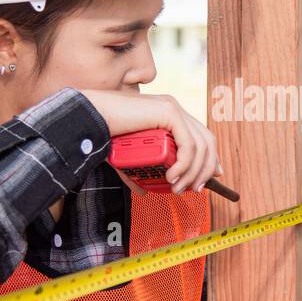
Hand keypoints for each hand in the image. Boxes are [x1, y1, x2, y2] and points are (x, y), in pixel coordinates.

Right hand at [78, 90, 221, 192]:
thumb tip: (144, 191)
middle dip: (206, 168)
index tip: (211, 178)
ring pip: (200, 145)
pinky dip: (185, 165)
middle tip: (196, 189)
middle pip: (206, 140)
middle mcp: (174, 109)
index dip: (209, 158)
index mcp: (168, 114)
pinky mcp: (169, 112)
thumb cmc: (104, 134)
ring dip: (194, 172)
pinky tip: (173, 177)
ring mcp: (173, 108)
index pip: (201, 136)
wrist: (90, 117)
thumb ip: (138, 171)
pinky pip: (188, 144)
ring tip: (178, 188)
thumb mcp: (128, 157)